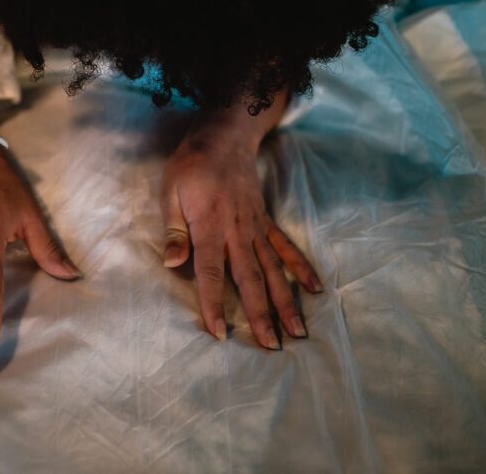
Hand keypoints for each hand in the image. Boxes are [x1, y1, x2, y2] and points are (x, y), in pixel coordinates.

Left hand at [159, 107, 321, 349]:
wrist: (222, 138)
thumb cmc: (190, 167)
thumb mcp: (170, 193)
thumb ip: (175, 230)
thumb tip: (173, 264)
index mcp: (210, 226)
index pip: (212, 273)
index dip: (215, 304)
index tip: (220, 333)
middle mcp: (238, 232)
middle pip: (250, 279)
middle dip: (261, 315)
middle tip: (272, 346)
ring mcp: (256, 227)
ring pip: (273, 270)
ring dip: (286, 301)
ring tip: (298, 331)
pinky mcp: (265, 221)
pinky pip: (286, 248)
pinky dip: (301, 268)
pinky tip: (314, 289)